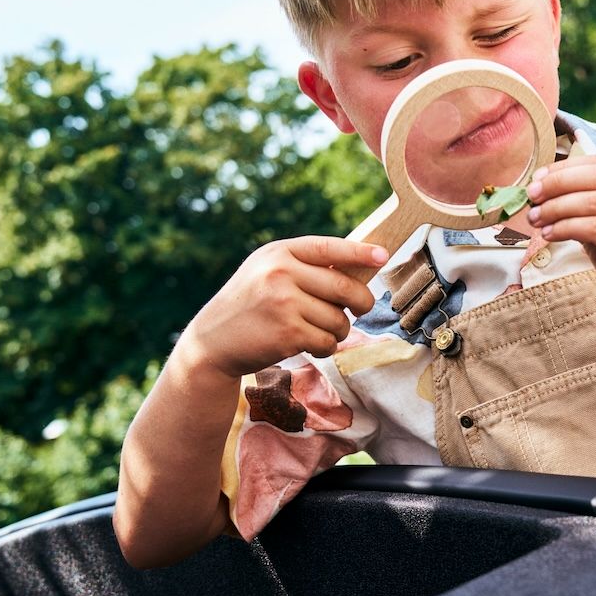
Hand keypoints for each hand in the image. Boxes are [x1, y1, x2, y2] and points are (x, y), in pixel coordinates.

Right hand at [179, 236, 387, 379]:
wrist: (212, 342)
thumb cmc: (249, 305)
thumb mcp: (267, 272)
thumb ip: (304, 267)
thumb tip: (358, 269)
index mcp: (279, 253)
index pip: (329, 248)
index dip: (360, 253)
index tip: (383, 256)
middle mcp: (281, 273)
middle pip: (345, 288)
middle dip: (362, 302)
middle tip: (361, 309)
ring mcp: (284, 303)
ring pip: (340, 320)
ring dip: (338, 330)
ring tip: (318, 330)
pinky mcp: (288, 333)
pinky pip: (328, 342)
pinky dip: (326, 347)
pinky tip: (308, 344)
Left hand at [526, 156, 595, 328]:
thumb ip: (586, 210)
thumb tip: (545, 195)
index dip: (566, 168)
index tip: (538, 179)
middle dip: (557, 183)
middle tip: (531, 196)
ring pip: (593, 200)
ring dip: (556, 208)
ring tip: (535, 219)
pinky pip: (594, 227)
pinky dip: (566, 228)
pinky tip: (549, 235)